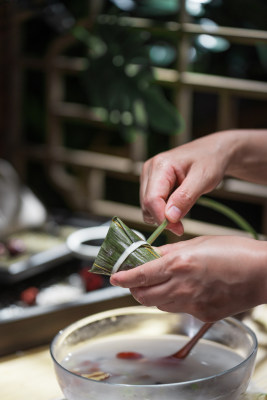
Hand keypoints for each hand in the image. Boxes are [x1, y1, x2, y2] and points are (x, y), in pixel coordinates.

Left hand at [110, 235, 266, 320]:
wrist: (262, 273)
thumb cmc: (235, 252)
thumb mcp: (198, 243)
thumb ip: (170, 251)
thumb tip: (151, 254)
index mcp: (179, 264)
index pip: (140, 275)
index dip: (123, 278)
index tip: (114, 277)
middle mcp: (182, 287)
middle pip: (143, 296)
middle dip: (135, 288)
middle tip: (136, 279)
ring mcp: (192, 304)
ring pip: (158, 305)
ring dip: (152, 295)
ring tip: (160, 282)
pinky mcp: (202, 315)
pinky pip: (178, 309)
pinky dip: (173, 300)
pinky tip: (183, 289)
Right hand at [140, 133, 230, 234]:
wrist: (213, 151)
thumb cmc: (210, 160)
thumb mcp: (204, 178)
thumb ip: (186, 197)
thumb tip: (170, 217)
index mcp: (160, 165)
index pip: (152, 199)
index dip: (162, 218)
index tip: (179, 229)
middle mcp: (149, 169)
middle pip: (146, 205)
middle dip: (162, 219)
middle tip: (182, 225)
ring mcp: (148, 176)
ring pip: (147, 207)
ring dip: (162, 215)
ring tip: (183, 208)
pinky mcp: (151, 183)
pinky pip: (152, 204)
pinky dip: (163, 211)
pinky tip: (177, 205)